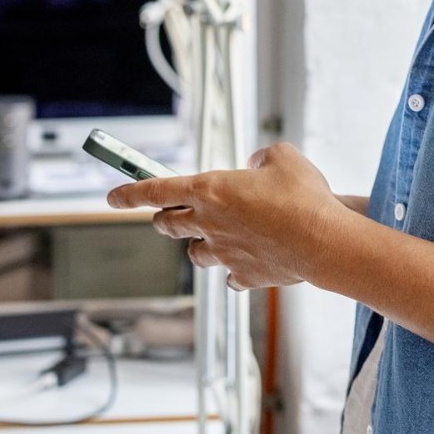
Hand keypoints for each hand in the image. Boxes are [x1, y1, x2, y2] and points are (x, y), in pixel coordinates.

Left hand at [106, 141, 350, 290]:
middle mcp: (209, 223)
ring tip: (217, 237)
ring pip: (195, 254)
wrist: (322, 241)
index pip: (156, 190)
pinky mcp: (243, 275)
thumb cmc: (303, 196)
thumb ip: (262, 157)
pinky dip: (233, 269)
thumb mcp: (283, 157)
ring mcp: (224, 253)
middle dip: (165, 218)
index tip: (112, 197)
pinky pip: (229, 276)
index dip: (130, 192)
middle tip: (171, 214)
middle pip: (169, 224)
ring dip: (199, 244)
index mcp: (211, 190)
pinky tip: (246, 261)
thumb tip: (255, 166)